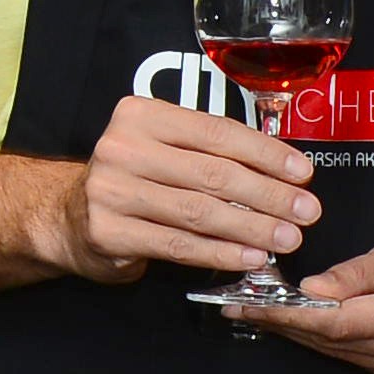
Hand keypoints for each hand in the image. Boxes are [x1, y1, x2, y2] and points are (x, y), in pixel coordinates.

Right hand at [40, 93, 320, 288]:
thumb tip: (282, 173)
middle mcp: (123, 147)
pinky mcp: (110, 232)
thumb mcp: (164, 149)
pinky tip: (250, 258)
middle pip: (213, 173)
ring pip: (199, 212)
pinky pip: (179, 246)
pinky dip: (221, 253)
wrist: (67, 218)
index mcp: (143, 115)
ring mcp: (112, 191)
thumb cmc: (133, 180)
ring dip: (252, 228)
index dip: (265, 154)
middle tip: (306, 212)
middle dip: (268, 195)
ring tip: (287, 239)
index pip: (216, 133)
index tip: (303, 173)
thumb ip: (209, 153)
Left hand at [219, 210, 373, 373]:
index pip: (337, 322)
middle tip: (245, 306)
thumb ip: (356, 273)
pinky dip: (335, 344)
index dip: (289, 316)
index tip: (250, 306)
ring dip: (306, 335)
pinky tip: (312, 326)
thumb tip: (311, 289)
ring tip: (269, 312)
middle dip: (287, 324)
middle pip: (336, 344)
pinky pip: (363, 363)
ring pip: (345, 356)